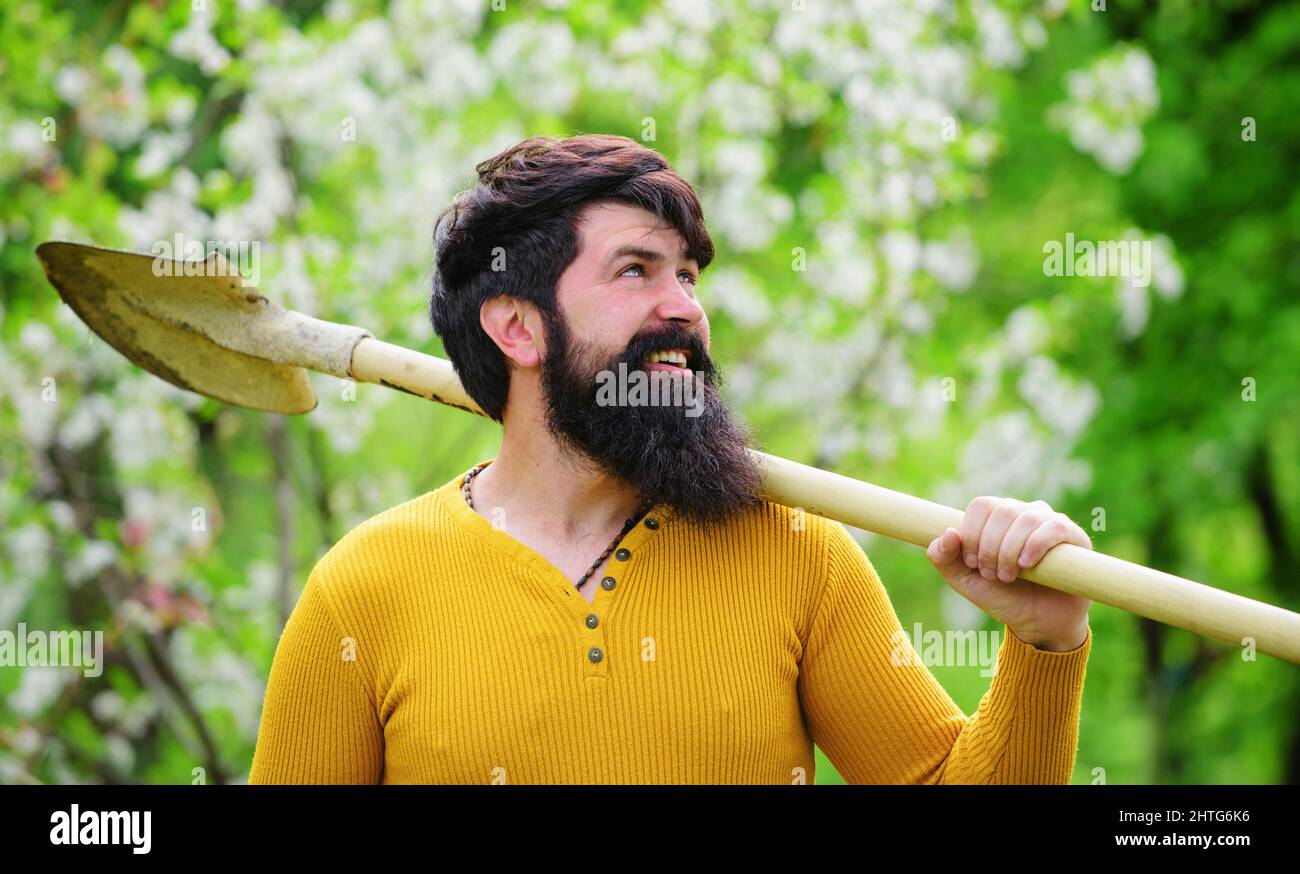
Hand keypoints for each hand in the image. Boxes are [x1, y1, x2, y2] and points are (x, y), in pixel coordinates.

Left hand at [926, 497, 1091, 651]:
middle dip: (990, 547)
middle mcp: (1024, 513)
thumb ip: (944, 558)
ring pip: (1025, 518)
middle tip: (992, 575)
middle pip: (1002, 511)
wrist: (1038, 623)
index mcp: (997, 517)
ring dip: (1010, 551)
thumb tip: (948, 532)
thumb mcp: (964, 580)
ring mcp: (1050, 522)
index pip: (981, 505)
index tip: (971, 563)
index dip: (972, 533)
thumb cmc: (1002, 596)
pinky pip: (1053, 527)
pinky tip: (1026, 565)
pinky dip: (1035, 545)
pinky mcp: (1074, 537)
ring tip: (1008, 576)